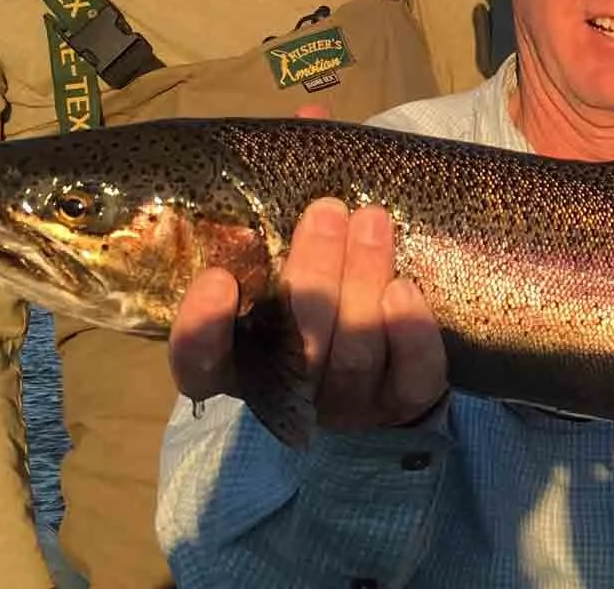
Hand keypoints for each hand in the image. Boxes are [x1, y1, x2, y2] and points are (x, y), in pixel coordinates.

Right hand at [168, 194, 448, 431]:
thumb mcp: (271, 278)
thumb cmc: (308, 297)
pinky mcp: (402, 402)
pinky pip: (412, 378)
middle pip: (296, 350)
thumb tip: (280, 208)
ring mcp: (349, 406)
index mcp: (240, 368)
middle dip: (313, 275)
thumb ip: (262, 256)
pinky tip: (404, 288)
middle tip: (326, 212)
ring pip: (354, 355)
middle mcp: (291, 396)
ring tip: (371, 221)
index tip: (217, 279)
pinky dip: (409, 333)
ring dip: (363, 281)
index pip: (201, 367)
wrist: (383, 352)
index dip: (204, 331)